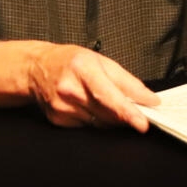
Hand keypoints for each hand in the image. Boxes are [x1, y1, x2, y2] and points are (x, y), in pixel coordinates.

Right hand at [23, 43, 159, 131]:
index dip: (127, 111)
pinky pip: (88, 126)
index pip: (108, 95)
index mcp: (82, 69)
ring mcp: (62, 107)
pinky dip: (96, 119)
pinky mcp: (59, 120)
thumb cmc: (69, 61)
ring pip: (100, 123)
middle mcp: (70, 89)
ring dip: (111, 117)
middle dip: (125, 114)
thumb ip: (127, 82)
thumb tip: (150, 100)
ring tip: (103, 101)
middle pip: (107, 112)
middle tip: (135, 111)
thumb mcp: (101, 60)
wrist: (36, 68)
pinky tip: (88, 106)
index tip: (142, 124)